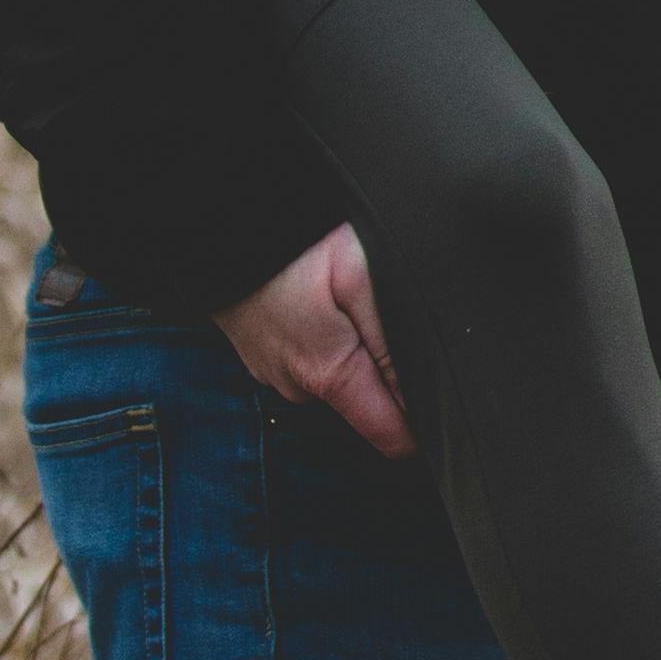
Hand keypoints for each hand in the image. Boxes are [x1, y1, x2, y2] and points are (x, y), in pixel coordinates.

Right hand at [219, 224, 411, 455]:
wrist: (215, 223)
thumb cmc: (292, 243)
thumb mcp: (359, 277)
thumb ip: (393, 340)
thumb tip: (424, 392)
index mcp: (328, 375)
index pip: (392, 436)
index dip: (426, 424)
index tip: (445, 393)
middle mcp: (299, 388)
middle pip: (369, 403)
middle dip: (391, 369)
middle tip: (386, 314)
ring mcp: (276, 373)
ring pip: (340, 377)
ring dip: (355, 347)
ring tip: (349, 300)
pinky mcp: (265, 355)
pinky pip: (310, 358)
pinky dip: (325, 336)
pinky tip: (320, 302)